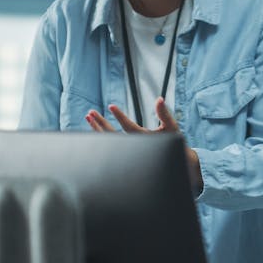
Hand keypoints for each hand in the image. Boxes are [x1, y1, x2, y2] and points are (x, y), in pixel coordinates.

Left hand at [86, 98, 202, 194]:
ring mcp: (129, 152)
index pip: (129, 127)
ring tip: (89, 116)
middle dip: (101, 123)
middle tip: (91, 113)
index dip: (120, 117)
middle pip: (113, 135)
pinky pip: (110, 144)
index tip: (111, 106)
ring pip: (109, 140)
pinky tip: (94, 126)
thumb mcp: (171, 128)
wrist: (174, 163)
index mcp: (144, 140)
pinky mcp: (126, 153)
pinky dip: (101, 135)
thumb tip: (159, 99)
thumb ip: (164, 114)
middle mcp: (134, 147)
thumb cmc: (173, 143)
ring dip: (97, 128)